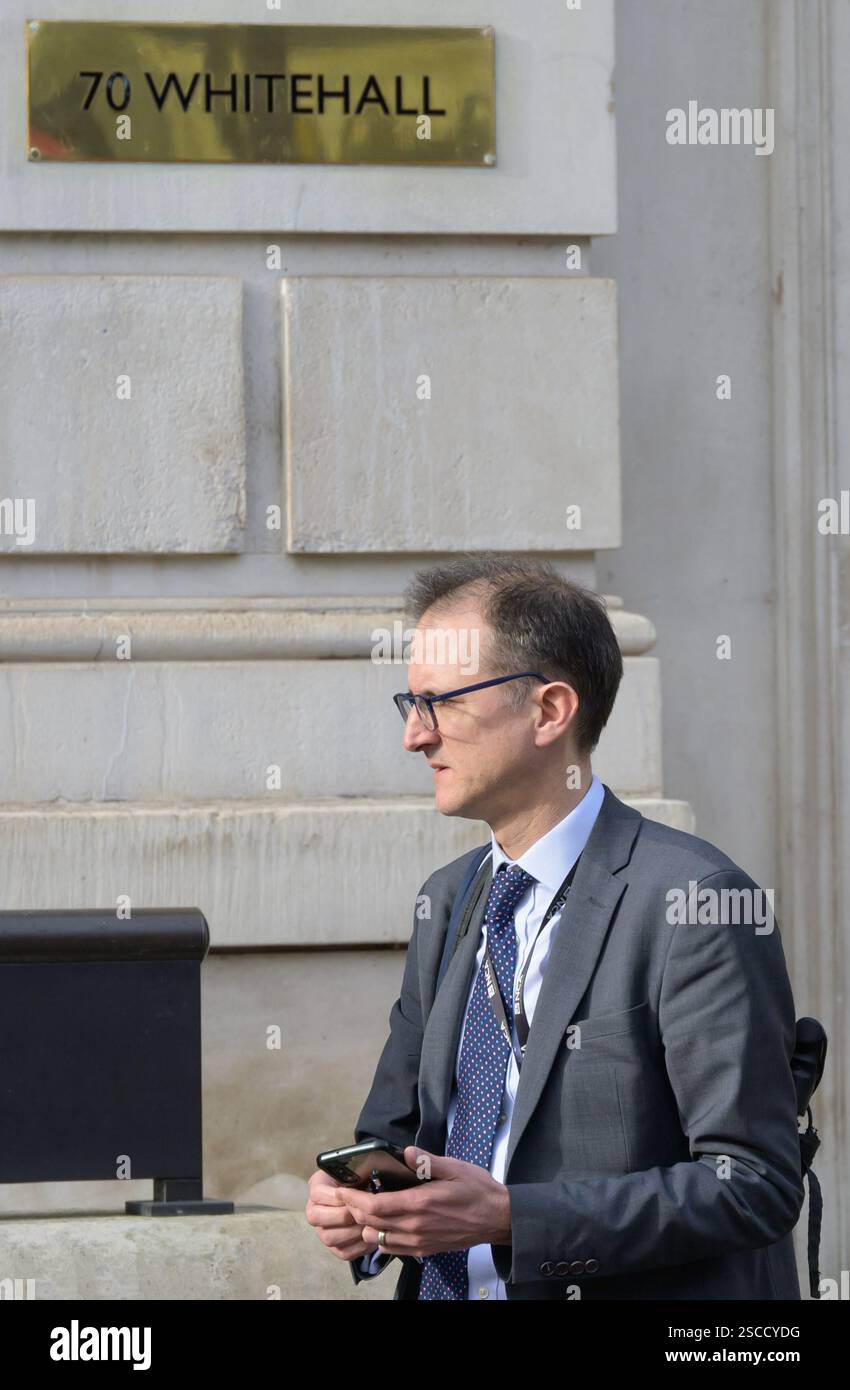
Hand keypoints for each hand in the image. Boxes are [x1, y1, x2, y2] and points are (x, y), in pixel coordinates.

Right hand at [304, 1168, 378, 1261]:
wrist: (368, 1195)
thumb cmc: (362, 1179)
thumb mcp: (356, 1170)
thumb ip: (355, 1171)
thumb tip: (362, 1176)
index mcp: (316, 1188)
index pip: (317, 1194)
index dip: (337, 1197)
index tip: (356, 1195)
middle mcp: (313, 1211)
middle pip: (317, 1218)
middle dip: (344, 1215)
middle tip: (363, 1211)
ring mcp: (322, 1232)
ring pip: (329, 1238)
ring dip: (352, 1232)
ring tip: (369, 1223)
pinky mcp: (335, 1248)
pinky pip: (343, 1253)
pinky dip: (360, 1246)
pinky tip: (371, 1236)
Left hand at [338, 1146, 512, 1258]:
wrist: (496, 1218)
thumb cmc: (477, 1190)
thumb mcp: (455, 1167)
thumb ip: (428, 1161)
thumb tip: (407, 1152)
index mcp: (421, 1204)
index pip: (376, 1207)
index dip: (354, 1200)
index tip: (342, 1189)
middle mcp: (416, 1227)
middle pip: (371, 1224)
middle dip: (353, 1210)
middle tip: (347, 1196)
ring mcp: (419, 1241)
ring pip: (378, 1239)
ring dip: (365, 1225)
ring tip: (363, 1208)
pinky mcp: (424, 1250)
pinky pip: (392, 1249)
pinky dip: (379, 1238)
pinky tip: (381, 1224)